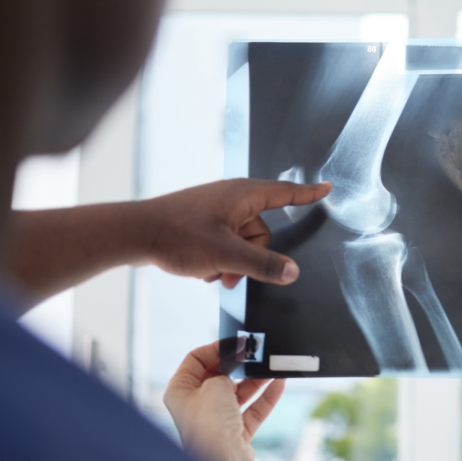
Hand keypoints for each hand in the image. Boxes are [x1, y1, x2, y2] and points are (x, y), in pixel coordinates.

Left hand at [140, 178, 330, 288]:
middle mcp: (233, 198)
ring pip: (243, 242)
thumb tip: (293, 272)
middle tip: (227, 271)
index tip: (326, 188)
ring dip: (232, 262)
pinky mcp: (204, 222)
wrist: (135, 234)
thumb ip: (263, 265)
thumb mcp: (226, 255)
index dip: (308, 194)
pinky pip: (226, 243)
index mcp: (243, 195)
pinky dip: (219, 258)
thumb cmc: (178, 236)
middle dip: (250, 257)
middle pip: (262, 232)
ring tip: (210, 271)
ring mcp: (217, 210)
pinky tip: (201, 268)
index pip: (286, 193)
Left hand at [163, 341, 284, 460]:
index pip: (195, 360)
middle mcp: (196, 405)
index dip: (215, 348)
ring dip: (255, 380)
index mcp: (180, 391)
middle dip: (238, 365)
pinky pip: (252, 409)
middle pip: (219, 375)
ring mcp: (216, 419)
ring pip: (238, 392)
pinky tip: (278, 383)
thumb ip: (225, 369)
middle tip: (254, 353)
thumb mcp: (215, 384)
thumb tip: (235, 361)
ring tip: (270, 367)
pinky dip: (265, 397)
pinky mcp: (235, 432)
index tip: (234, 342)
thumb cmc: (209, 425)